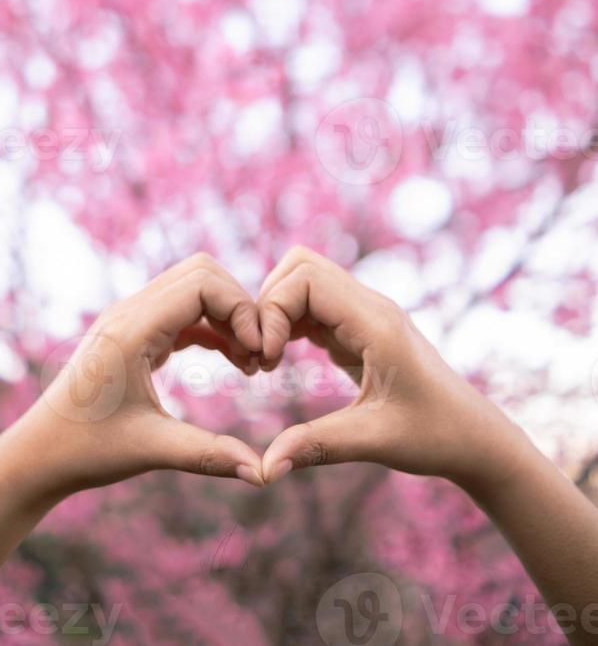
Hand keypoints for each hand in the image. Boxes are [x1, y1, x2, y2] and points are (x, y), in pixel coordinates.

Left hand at [1, 254, 264, 500]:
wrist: (37, 455)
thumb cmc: (86, 452)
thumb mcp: (151, 451)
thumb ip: (209, 455)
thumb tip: (264, 475)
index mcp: (132, 329)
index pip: (202, 283)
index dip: (240, 309)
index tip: (258, 353)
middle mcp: (130, 312)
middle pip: (202, 273)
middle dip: (239, 306)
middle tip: (259, 354)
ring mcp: (131, 319)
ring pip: (194, 287)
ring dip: (227, 316)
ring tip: (250, 362)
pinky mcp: (135, 333)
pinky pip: (184, 311)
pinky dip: (213, 327)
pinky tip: (234, 361)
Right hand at [258, 247, 525, 489]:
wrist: (474, 437)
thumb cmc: (434, 437)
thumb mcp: (374, 442)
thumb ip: (317, 446)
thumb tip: (264, 470)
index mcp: (376, 323)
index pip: (306, 279)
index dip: (274, 310)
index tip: (267, 361)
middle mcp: (371, 307)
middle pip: (301, 267)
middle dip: (270, 304)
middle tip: (262, 357)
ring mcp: (366, 315)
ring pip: (306, 281)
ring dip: (278, 312)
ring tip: (268, 361)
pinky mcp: (360, 329)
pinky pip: (314, 305)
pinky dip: (290, 323)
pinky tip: (282, 361)